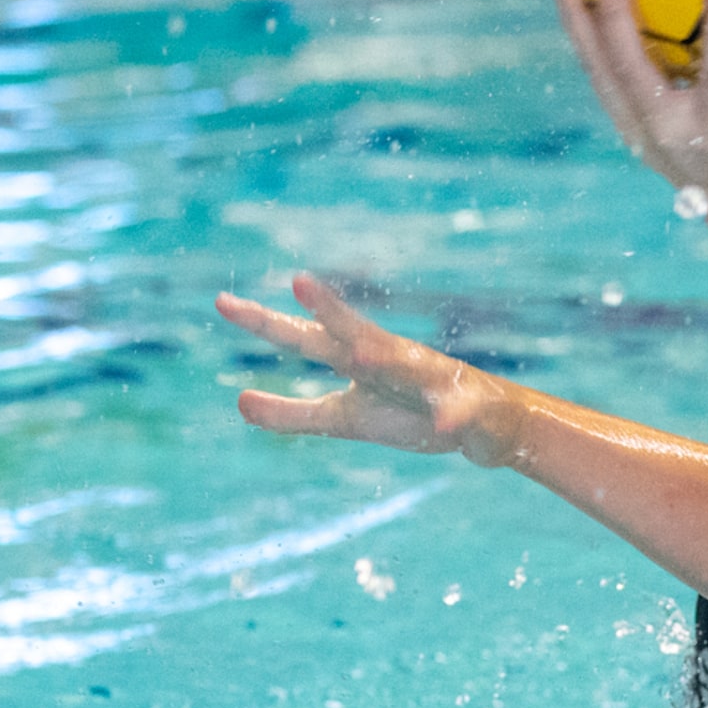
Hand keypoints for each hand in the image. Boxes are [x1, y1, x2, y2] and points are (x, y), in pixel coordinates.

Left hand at [217, 273, 525, 466]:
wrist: (486, 423)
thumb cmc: (409, 414)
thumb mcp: (344, 418)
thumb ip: (293, 414)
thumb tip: (237, 403)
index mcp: (356, 358)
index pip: (302, 336)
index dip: (263, 322)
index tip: (220, 303)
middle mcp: (389, 359)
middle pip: (352, 334)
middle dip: (330, 312)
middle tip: (299, 283)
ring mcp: (427, 381)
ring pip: (403, 366)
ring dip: (382, 360)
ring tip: (359, 355)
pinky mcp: (462, 409)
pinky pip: (456, 414)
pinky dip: (451, 417)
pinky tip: (445, 424)